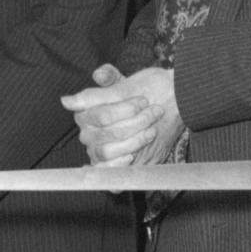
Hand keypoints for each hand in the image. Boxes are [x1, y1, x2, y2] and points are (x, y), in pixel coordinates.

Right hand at [62, 63, 184, 167]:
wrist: (164, 109)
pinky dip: (116, 166)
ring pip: (107, 151)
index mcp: (86, 113)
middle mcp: (88, 133)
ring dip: (133, 141)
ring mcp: (97, 151)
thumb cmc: (143, 93)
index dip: (124, 109)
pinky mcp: (109, 167)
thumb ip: (108, 78)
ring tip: (151, 131)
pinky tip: (131, 157)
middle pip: (107, 132)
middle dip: (135, 122)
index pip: (100, 115)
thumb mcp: (126, 82)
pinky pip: (105, 172)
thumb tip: (92, 80)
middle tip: (154, 112)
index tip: (143, 100)